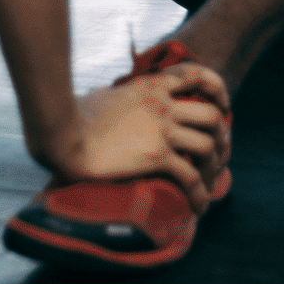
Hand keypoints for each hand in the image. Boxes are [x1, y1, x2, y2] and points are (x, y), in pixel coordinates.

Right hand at [36, 61, 231, 213]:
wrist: (61, 134)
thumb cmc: (70, 116)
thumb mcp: (100, 96)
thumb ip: (113, 96)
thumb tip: (106, 99)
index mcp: (150, 86)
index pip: (196, 76)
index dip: (217, 90)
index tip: (222, 106)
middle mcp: (162, 104)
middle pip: (212, 115)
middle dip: (221, 136)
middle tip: (218, 154)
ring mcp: (162, 128)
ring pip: (209, 145)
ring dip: (214, 167)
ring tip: (209, 185)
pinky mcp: (157, 155)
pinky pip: (192, 176)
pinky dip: (201, 194)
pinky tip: (198, 207)